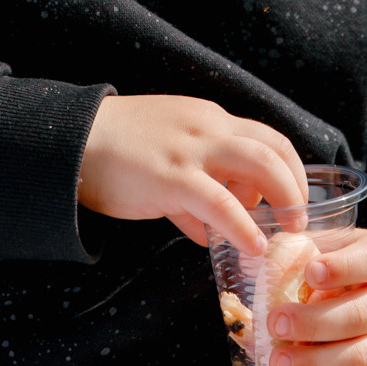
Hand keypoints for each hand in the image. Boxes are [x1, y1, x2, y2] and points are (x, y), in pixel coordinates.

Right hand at [78, 94, 307, 252]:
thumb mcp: (163, 163)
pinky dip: (244, 225)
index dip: (289, 170)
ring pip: (260, 166)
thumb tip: (212, 232)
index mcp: (208, 120)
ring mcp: (191, 150)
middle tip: (298, 219)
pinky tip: (253, 245)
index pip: (267, 138)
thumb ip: (191, 196)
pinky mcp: (171, 177)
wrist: (69, 142)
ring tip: (286, 232)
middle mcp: (208, 128)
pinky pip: (221, 202)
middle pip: (275, 149)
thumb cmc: (113, 153)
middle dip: (296, 186)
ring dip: (283, 200)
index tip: (291, 201)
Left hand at [265, 229, 366, 365]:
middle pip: (360, 316)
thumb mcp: (356, 244)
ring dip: (318, 364)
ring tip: (280, 364)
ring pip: (362, 357)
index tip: (311, 271)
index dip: (342, 268)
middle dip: (315, 322)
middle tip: (276, 323)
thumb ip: (313, 244)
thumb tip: (253, 255)